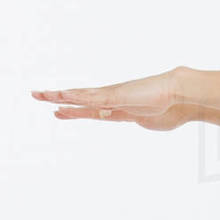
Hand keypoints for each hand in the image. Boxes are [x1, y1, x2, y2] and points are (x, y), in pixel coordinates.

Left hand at [30, 66, 191, 130]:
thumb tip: (143, 121)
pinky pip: (92, 97)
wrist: (182, 97)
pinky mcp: (118, 96)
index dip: (74, 111)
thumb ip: (143, 122)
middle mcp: (114, 100)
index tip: (59, 111)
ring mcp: (114, 96)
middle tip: (37, 95)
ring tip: (40, 94)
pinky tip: (63, 95)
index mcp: (121, 110)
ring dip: (60, 96)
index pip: (92, 111)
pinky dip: (77, 96)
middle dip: (59, 99)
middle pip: (81, 100)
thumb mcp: (153, 124)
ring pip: (81, 96)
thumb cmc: (174, 110)